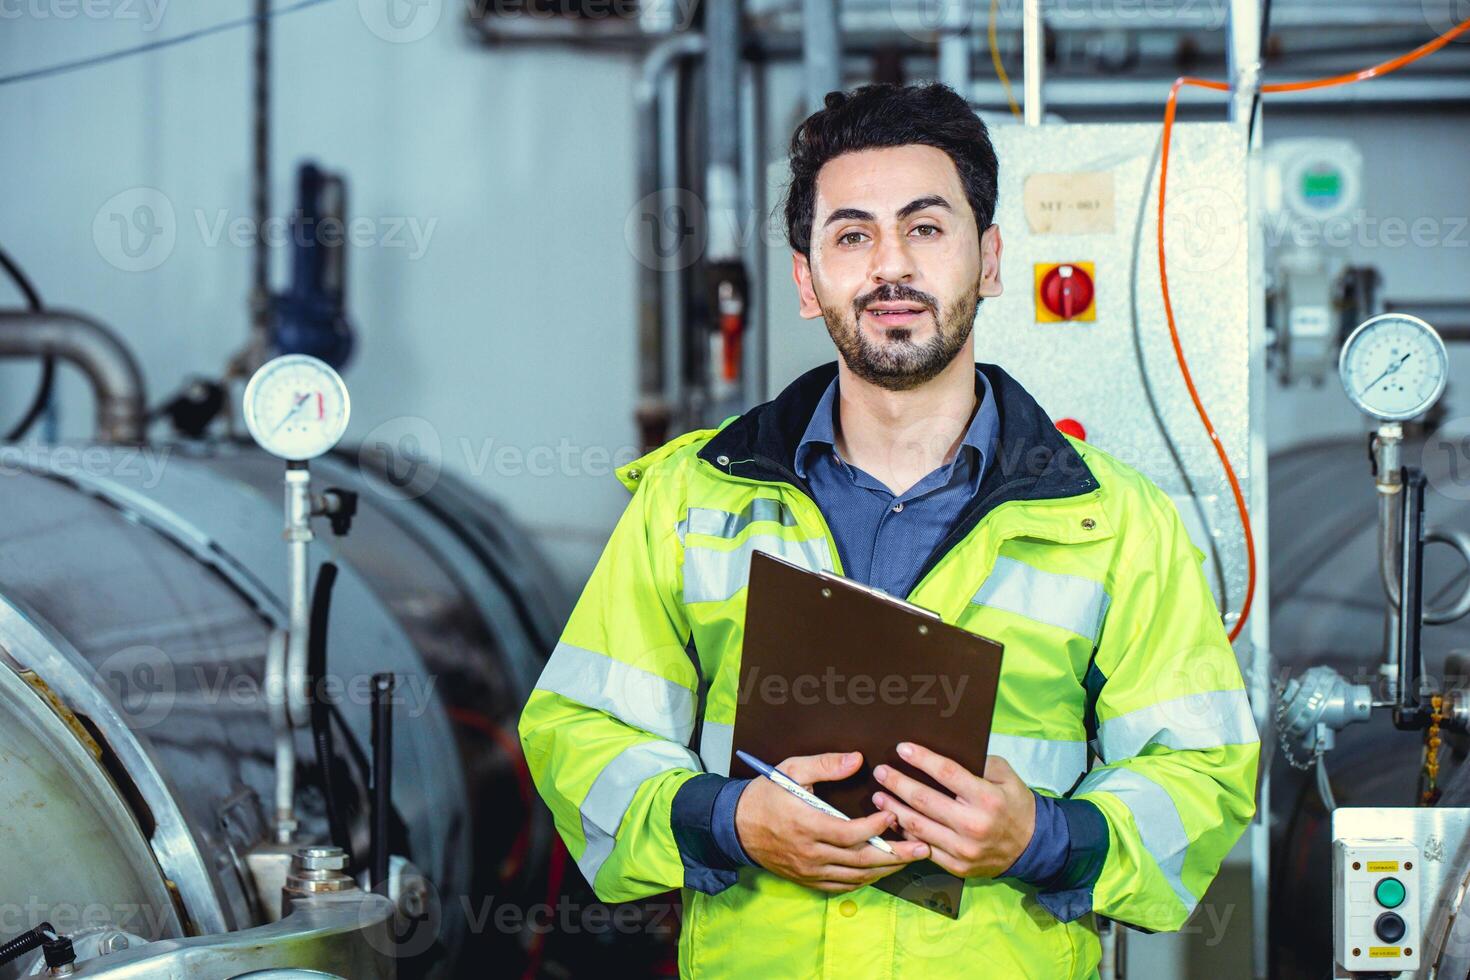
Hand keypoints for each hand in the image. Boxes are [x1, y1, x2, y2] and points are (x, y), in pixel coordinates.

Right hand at [735, 751, 930, 893]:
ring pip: (856, 876)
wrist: (735, 826)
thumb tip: (857, 759)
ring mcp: (810, 870)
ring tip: (910, 858)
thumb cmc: (766, 794)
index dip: (876, 827)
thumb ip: (825, 764)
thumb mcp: (791, 769)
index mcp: (808, 825)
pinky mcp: (808, 879)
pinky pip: (842, 886)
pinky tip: (880, 871)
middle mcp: (811, 853)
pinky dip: (865, 880)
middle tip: (922, 847)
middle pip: (861, 860)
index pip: (851, 833)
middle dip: (895, 855)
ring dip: (885, 869)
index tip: (892, 814)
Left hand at [871, 742, 1034, 878]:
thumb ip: (979, 764)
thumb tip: (944, 754)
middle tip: (881, 772)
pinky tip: (893, 820)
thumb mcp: (1006, 777)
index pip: (947, 773)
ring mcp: (963, 849)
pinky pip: (922, 847)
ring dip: (894, 809)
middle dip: (898, 783)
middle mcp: (973, 825)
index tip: (902, 748)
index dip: (922, 759)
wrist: (1032, 847)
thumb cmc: (1015, 805)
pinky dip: (905, 833)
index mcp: (987, 798)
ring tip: (878, 796)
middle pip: (924, 800)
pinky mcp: (956, 865)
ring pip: (918, 826)